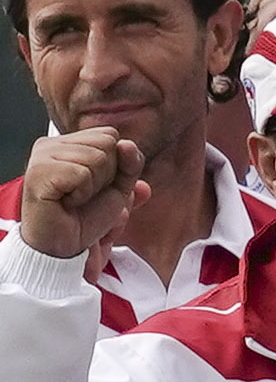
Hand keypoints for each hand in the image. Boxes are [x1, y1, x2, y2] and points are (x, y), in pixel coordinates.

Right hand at [13, 127, 142, 259]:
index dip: (115, 165)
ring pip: (97, 157)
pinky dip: (82, 193)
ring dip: (94, 186)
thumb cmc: (86, 217)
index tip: (95, 186)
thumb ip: (130, 164)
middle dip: (107, 176)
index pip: (110, 135)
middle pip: (106, 143)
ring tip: (74, 199)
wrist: (64, 245)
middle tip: (84, 195)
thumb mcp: (118, 188)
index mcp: (68, 143)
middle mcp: (51, 144)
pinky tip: (66, 202)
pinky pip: (82, 173)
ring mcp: (42, 156)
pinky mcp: (38, 171)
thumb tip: (127, 144)